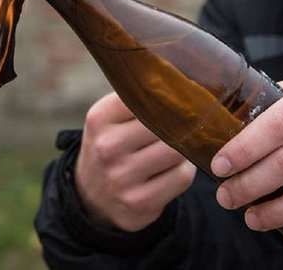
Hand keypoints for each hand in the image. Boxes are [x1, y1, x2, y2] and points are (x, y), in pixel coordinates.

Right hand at [75, 92, 195, 231]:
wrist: (91, 195)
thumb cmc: (111, 145)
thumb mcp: (109, 118)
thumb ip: (136, 98)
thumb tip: (181, 80)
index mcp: (100, 118)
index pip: (146, 97)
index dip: (169, 96)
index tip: (181, 94)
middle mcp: (107, 147)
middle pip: (166, 125)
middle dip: (182, 123)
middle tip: (190, 120)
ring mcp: (121, 178)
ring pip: (177, 152)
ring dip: (185, 147)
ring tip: (179, 144)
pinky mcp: (139, 202)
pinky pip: (181, 178)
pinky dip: (185, 170)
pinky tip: (175, 167)